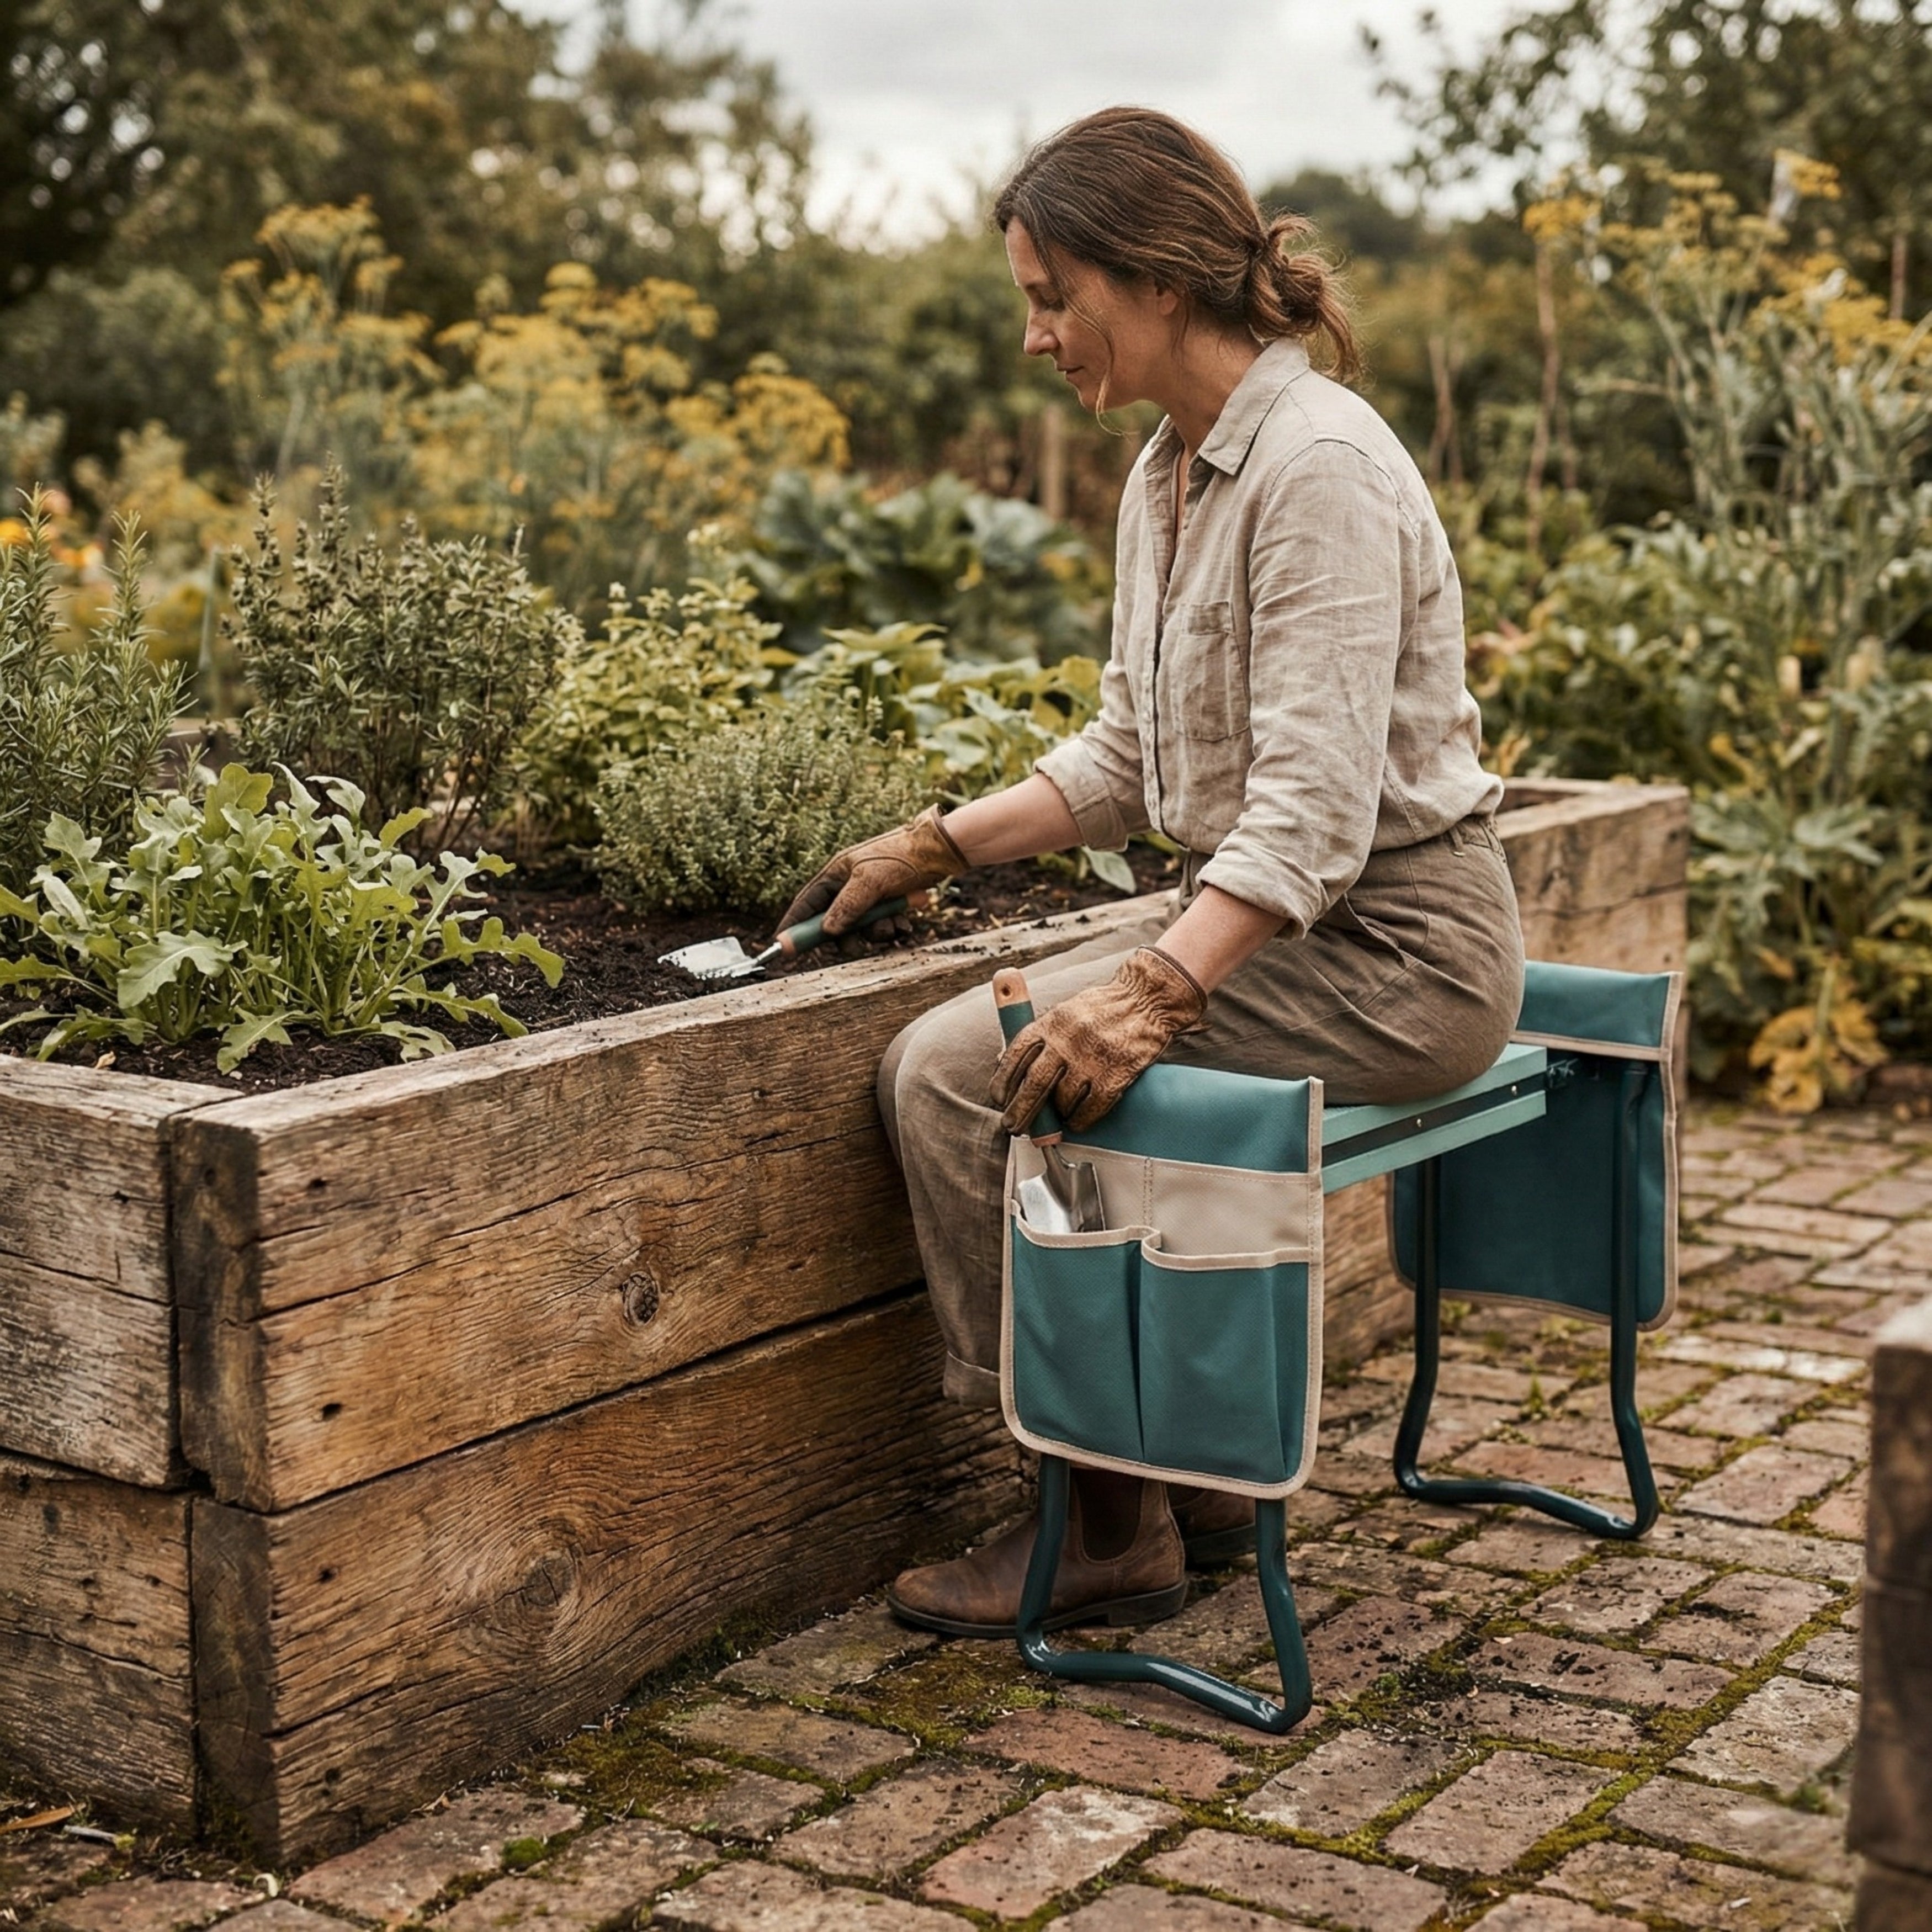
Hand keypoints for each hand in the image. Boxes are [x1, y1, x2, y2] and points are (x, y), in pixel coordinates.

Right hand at [779, 803, 966, 938]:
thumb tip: (827, 930)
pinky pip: (883, 925)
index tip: (782, 945)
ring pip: (862, 928)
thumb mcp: (871, 880)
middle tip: (859, 946)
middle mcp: (849, 885)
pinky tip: (905, 923)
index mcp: (837, 873)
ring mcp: (870, 895)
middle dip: (849, 936)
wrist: (940, 852)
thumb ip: (848, 906)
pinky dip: (894, 928)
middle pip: (835, 923)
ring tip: (895, 926)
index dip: (794, 925)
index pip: (806, 903)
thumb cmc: (902, 858)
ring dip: (878, 932)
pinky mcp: (889, 903)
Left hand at [991, 946, 1206, 1133]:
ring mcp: (1092, 1058)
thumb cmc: (1102, 1008)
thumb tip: (1005, 1063)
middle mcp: (1067, 1041)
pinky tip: (1076, 1122)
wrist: (1146, 999)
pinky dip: (1081, 1120)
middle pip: (1035, 1084)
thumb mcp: (1064, 1012)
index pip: (1016, 1056)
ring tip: (1057, 1117)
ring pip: (1063, 1100)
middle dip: (1021, 1110)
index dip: (1002, 1081)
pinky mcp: (1116, 1074)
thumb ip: (1039, 1036)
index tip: (998, 1099)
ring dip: (1057, 1114)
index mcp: (1051, 1023)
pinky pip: (1091, 1108)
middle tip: (1014, 1126)